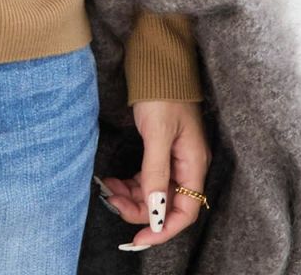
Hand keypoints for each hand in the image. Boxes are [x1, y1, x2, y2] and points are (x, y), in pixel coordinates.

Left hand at [99, 99, 210, 250]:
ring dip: (131, 195)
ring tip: (107, 188)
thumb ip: (156, 172)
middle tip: (111, 203)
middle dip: (140, 209)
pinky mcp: (160, 148)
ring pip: (154, 190)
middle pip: (167, 202)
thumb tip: (156, 210)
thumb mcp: (157, 132)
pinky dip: (131, 182)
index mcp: (194, 163)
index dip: (164, 228)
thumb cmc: (162, 93)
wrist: (157, 62)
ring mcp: (174, 157)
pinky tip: (113, 180)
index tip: (140, 237)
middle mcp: (187, 164)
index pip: (185, 211)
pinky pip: (147, 176)